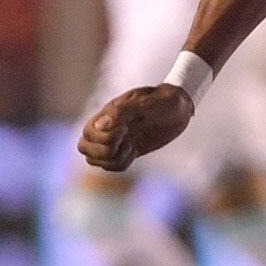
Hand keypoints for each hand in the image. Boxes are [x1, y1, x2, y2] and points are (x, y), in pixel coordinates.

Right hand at [78, 84, 193, 171]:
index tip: (126, 127)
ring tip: (130, 147)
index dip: (104, 137)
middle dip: (103, 151)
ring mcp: (117, 141)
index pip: (87, 133)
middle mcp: (108, 128)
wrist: (180, 108)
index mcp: (107, 114)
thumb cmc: (163, 100)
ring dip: (111, 159)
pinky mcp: (128, 150)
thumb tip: (100, 126)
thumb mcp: (146, 102)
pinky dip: (121, 164)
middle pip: (84, 147)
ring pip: (95, 160)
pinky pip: (113, 166)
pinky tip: (134, 152)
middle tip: (125, 141)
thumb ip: (123, 111)